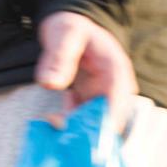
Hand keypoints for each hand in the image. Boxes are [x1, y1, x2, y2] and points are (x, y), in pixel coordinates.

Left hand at [35, 11, 136, 131]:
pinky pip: (82, 123)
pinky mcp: (88, 105)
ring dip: (75, 133)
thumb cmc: (70, 28)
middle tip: (60, 136)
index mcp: (115, 70)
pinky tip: (52, 119)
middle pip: (108, 120)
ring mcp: (101, 98)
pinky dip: (68, 128)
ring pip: (94, 125)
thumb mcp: (64, 35)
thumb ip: (58, 57)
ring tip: (52, 125)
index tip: (88, 138)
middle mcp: (113, 88)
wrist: (68, 28)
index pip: (117, 102)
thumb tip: (49, 84)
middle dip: (87, 134)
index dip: (106, 123)